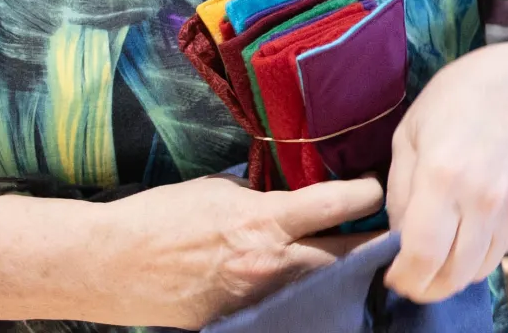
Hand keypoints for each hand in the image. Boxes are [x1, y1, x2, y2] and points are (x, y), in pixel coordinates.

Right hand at [86, 174, 384, 326]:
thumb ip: (262, 196)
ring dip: (345, 276)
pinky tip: (322, 293)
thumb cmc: (161, 217)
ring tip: (366, 266)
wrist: (112, 264)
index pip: (335, 205)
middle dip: (373, 246)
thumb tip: (292, 196)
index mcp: (264, 220)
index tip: (379, 188)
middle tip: (395, 234)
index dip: (366, 194)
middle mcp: (271, 263)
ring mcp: (260, 298)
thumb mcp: (218, 190)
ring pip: (324, 289)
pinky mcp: (245, 320)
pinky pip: (291, 309)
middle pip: (345, 257)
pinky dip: (308, 299)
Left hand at [385, 41, 507, 302]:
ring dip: (453, 274)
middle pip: (452, 275)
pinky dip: (478, 255)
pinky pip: (500, 252)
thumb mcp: (410, 132)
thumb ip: (399, 190)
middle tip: (411, 276)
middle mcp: (483, 201)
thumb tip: (398, 237)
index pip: (422, 256)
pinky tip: (466, 234)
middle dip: (425, 286)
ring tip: (437, 257)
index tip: (392, 277)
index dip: (404, 278)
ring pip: (478, 271)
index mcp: (443, 177)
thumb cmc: (460, 98)